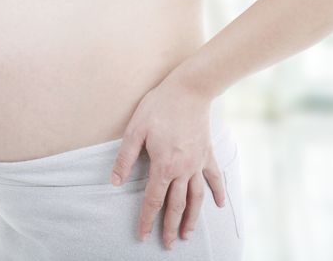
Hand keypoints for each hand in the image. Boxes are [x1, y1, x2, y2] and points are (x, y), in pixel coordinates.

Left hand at [109, 73, 225, 249]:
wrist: (189, 89)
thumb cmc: (159, 107)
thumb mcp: (135, 130)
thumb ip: (125, 158)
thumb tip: (115, 181)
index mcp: (163, 165)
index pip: (153, 199)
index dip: (146, 219)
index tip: (142, 235)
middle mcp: (183, 169)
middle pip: (176, 204)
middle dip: (170, 226)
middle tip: (168, 244)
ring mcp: (197, 162)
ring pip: (196, 197)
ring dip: (192, 217)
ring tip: (188, 234)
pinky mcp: (207, 153)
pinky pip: (214, 178)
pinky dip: (217, 193)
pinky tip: (218, 206)